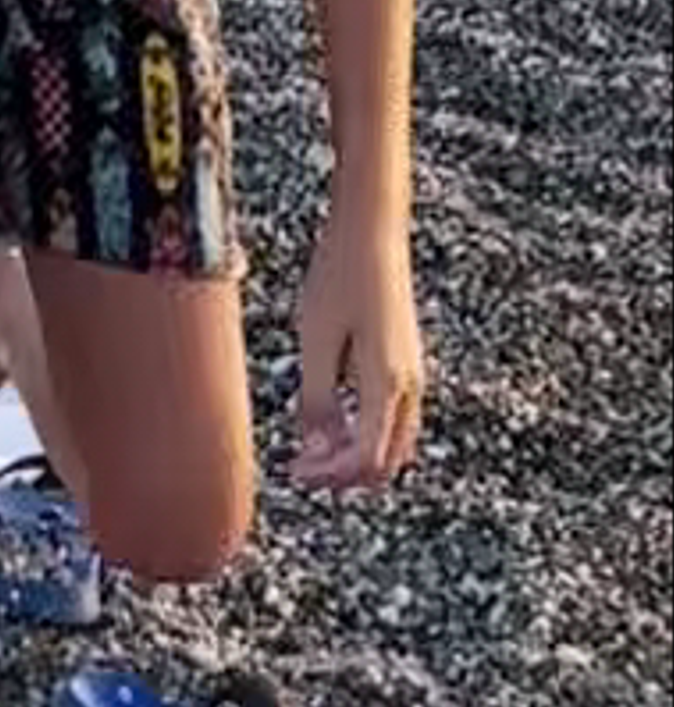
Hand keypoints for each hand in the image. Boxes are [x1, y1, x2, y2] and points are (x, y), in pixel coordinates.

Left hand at [290, 202, 423, 484]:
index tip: (294, 471)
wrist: (372, 229)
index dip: (329, 476)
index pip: (365, 460)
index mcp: (387, 384)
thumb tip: (314, 450)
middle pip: (385, 462)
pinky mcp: (406, 362)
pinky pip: (392, 418)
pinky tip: (331, 417)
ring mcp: (412, 375)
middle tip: (301, 466)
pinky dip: (366, 433)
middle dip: (343, 474)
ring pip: (393, 443)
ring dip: (356, 456)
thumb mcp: (316, 339)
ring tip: (311, 445)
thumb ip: (316, 398)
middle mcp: (409, 387)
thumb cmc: (340, 276)